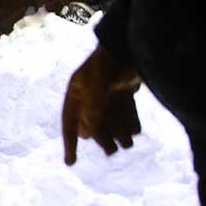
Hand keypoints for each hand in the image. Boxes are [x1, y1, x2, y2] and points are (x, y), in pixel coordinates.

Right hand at [61, 44, 142, 164]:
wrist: (133, 43)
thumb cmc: (109, 64)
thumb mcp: (96, 89)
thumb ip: (91, 112)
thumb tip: (85, 136)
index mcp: (76, 92)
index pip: (69, 122)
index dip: (70, 143)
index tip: (71, 162)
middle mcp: (90, 93)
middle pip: (93, 123)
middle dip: (102, 137)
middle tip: (111, 152)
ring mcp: (108, 90)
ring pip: (110, 118)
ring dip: (118, 132)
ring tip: (128, 145)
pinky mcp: (125, 88)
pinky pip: (124, 110)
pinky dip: (129, 121)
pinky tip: (135, 132)